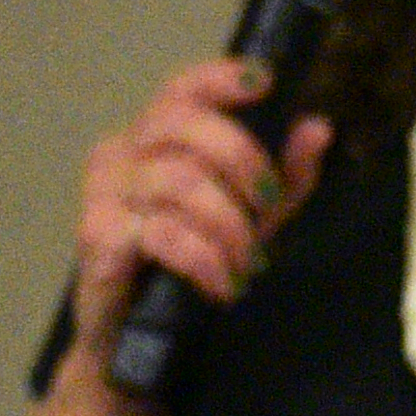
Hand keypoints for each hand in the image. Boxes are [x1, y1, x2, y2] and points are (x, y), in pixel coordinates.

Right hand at [61, 57, 330, 415]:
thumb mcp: (248, 218)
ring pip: (181, 182)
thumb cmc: (187, 268)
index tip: (263, 84)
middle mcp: (119, 153)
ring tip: (246, 262)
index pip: (181, 88)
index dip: (220, 77)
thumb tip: (317, 128)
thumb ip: (283, 176)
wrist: (137, 338)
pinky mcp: (98, 238)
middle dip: (243, 162)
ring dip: (230, 225)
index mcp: (150, 138)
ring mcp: (103, 194)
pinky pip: (165, 233)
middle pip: (183, 125)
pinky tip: (223, 283)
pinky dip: (205, 258)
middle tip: (268, 207)